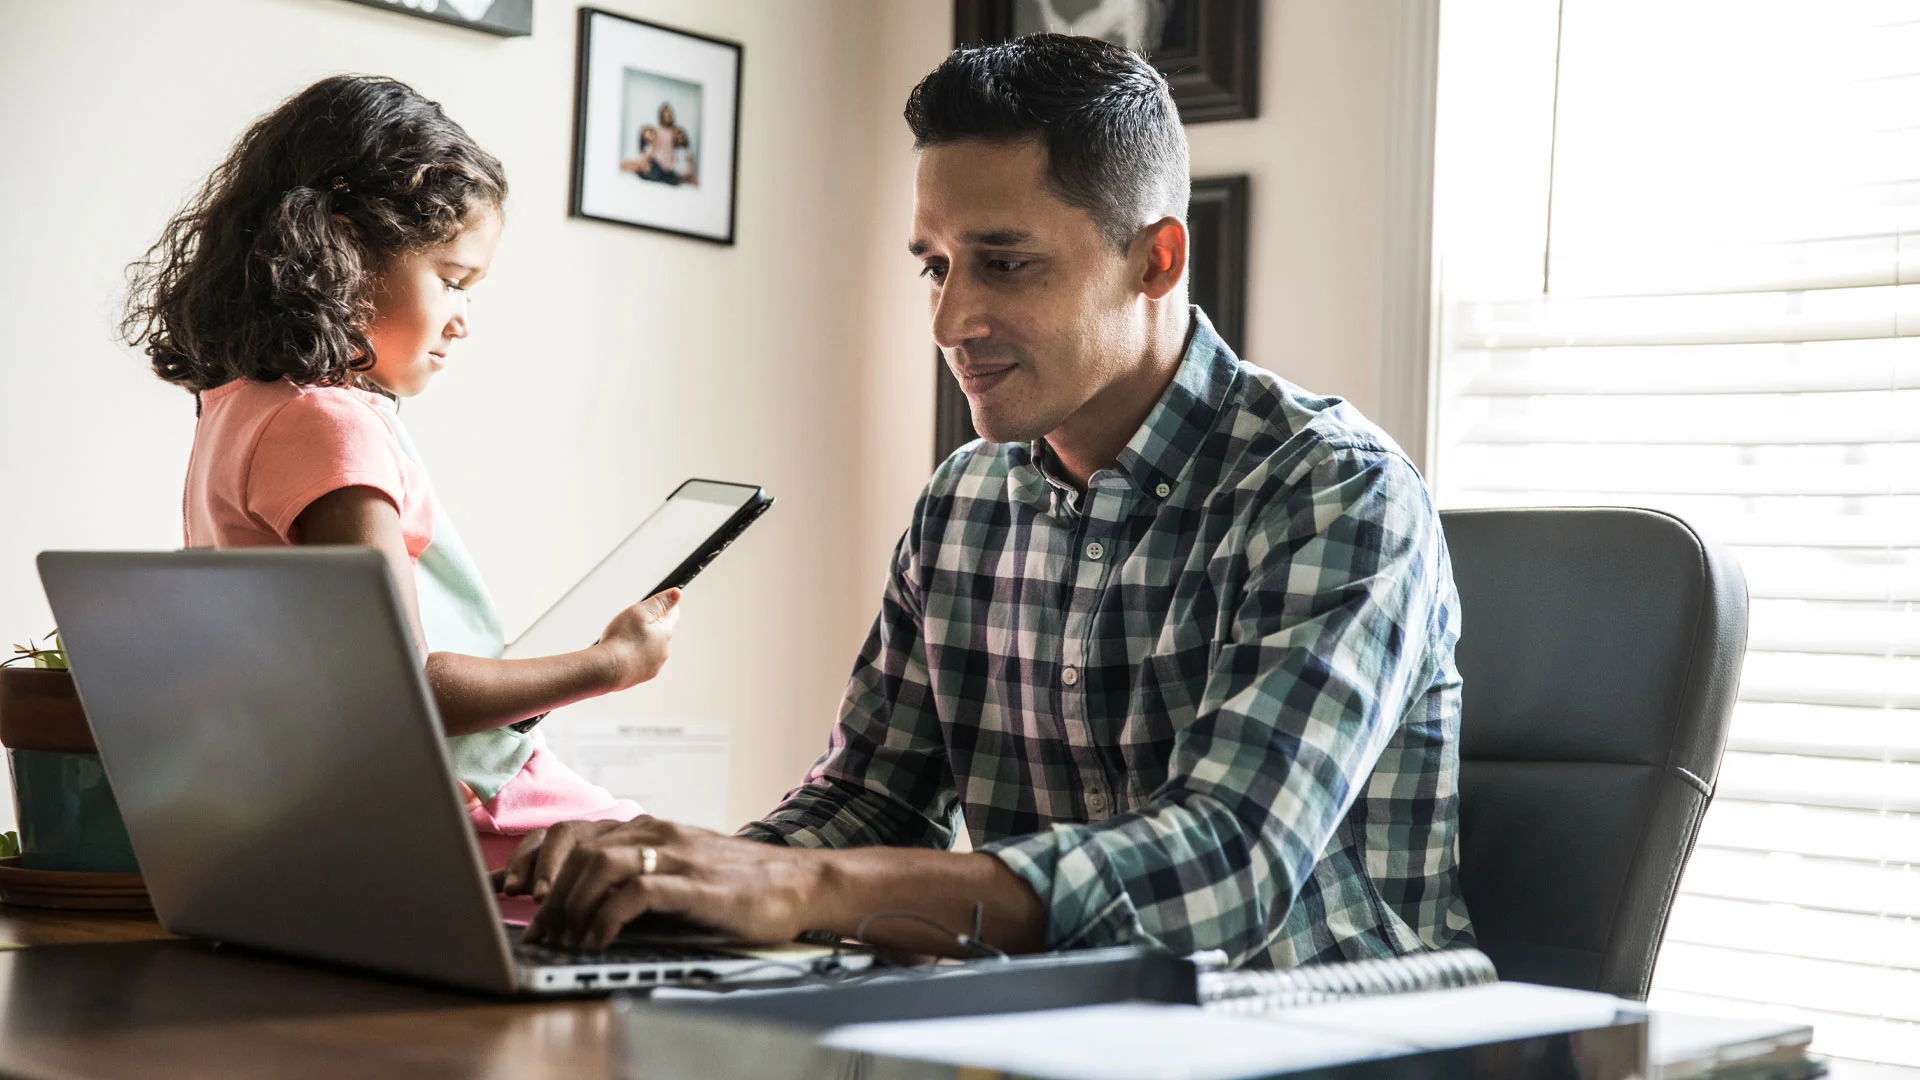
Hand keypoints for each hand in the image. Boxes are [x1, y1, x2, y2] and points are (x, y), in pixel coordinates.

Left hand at [490, 817, 819, 952]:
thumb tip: (582, 907)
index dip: (535, 858)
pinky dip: (605, 917)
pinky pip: (635, 892)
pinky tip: (598, 941)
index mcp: (650, 828)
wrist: (801, 883)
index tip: (516, 892)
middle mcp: (658, 833)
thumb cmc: (740, 884)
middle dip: (548, 893)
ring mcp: (678, 856)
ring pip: (599, 864)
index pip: (573, 829)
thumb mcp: (680, 870)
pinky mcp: (697, 884)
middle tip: (540, 932)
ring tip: (567, 939)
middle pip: (578, 847)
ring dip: (572, 906)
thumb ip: (638, 875)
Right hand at [595, 589, 679, 691]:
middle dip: (648, 625)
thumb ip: (659, 602)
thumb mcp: (640, 612)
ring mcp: (655, 664)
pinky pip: (641, 661)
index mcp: (666, 632)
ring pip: (651, 647)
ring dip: (640, 642)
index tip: (648, 607)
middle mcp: (665, 649)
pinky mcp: (643, 675)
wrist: (607, 670)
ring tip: (622, 641)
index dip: (661, 606)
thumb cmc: (622, 639)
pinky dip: (633, 656)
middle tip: (629, 625)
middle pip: (661, 631)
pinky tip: (620, 654)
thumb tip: (678, 593)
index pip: (673, 613)